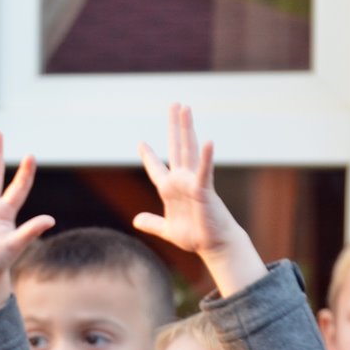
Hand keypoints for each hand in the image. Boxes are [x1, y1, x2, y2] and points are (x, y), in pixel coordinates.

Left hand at [131, 104, 265, 295]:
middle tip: (173, 105)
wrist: (213, 245)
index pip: (157, 168)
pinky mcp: (204, 190)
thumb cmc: (195, 235)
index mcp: (170, 189)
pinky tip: (208, 141)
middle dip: (174, 127)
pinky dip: (206, 158)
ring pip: (189, 150)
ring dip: (187, 129)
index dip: (149, 156)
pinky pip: (204, 172)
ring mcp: (193, 183)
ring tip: (185, 109)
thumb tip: (136, 220)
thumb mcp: (167, 230)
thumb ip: (152, 223)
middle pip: (176, 148)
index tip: (141, 142)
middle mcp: (181, 181)